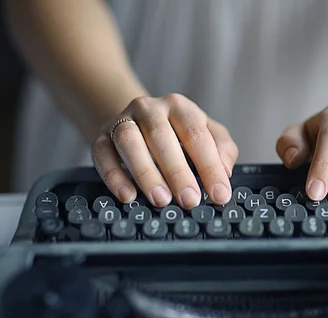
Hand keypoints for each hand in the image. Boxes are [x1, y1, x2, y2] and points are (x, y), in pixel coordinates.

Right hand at [91, 94, 237, 208]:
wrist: (138, 122)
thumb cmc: (179, 134)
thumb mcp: (208, 135)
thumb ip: (222, 149)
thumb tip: (225, 171)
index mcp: (181, 107)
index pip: (197, 135)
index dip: (210, 167)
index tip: (219, 195)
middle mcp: (150, 109)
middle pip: (162, 137)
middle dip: (178, 172)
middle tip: (189, 200)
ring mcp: (123, 120)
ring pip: (130, 141)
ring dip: (146, 173)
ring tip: (161, 199)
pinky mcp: (101, 137)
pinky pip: (103, 155)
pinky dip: (114, 177)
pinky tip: (128, 196)